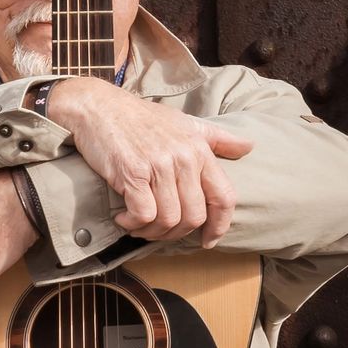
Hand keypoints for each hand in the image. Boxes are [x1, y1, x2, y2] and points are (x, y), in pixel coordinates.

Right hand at [47, 79, 251, 245]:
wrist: (98, 106)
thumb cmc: (140, 117)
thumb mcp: (184, 122)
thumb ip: (217, 138)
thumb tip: (249, 146)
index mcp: (199, 148)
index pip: (224, 197)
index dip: (219, 225)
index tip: (208, 241)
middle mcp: (183, 157)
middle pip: (193, 216)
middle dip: (175, 232)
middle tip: (157, 230)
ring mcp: (158, 165)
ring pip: (168, 219)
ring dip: (151, 232)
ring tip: (138, 224)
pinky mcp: (133, 173)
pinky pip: (143, 215)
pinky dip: (133, 224)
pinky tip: (124, 218)